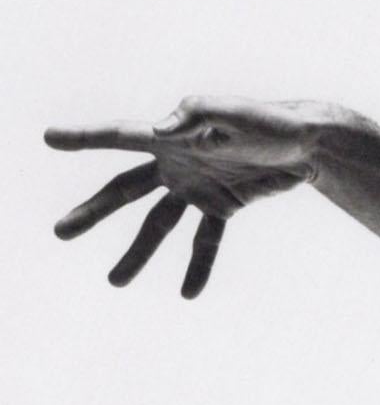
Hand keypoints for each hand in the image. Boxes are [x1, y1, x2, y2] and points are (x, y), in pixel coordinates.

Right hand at [46, 97, 339, 297]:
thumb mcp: (234, 112)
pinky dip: (198, 265)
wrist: (306, 141)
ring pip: (159, 224)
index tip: (49, 137)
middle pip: (126, 190)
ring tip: (116, 281)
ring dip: (138, 253)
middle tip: (61, 233)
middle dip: (94, 212)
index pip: (121, 135)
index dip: (85, 137)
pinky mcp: (223, 205)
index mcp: (173, 134)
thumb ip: (197, 116)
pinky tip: (188, 292)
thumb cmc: (268, 119)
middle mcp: (176, 162)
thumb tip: (161, 129)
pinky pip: (205, 241)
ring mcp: (197, 186)